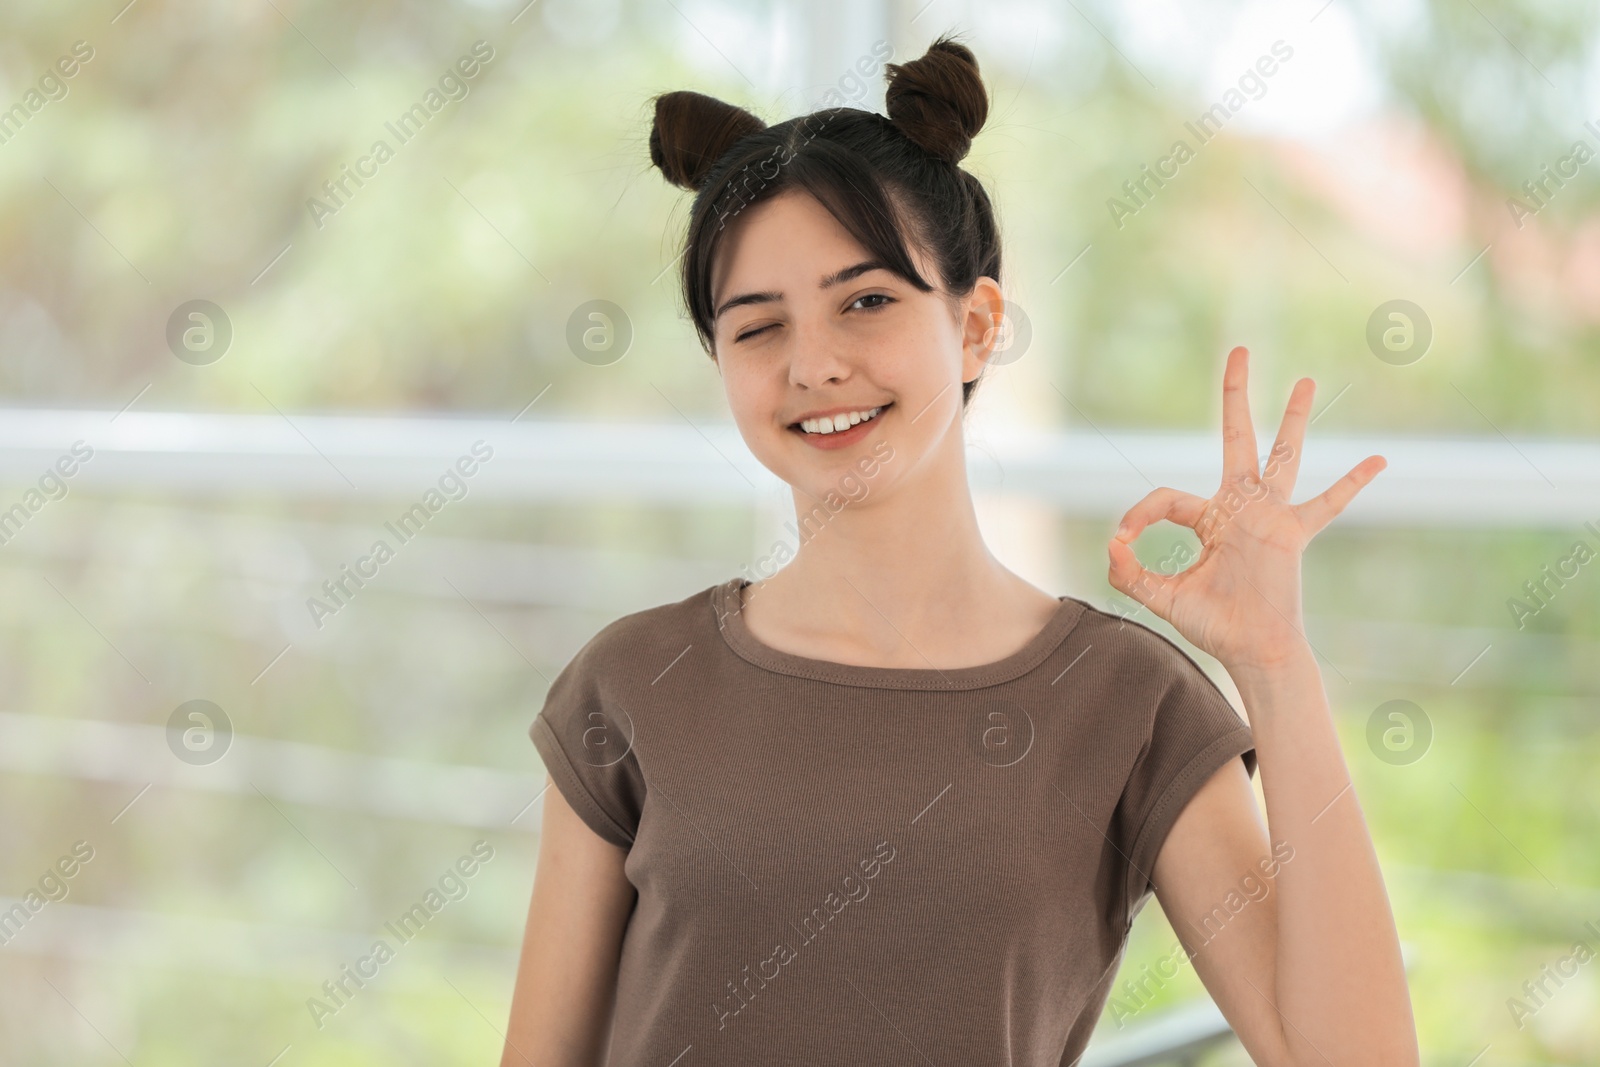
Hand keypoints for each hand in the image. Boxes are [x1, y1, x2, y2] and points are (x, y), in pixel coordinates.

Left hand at [1106, 346, 1385, 670]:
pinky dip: (1351, 484)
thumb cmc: (1212, 625)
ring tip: (1305, 380)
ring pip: (1284, 455)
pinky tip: (1377, 461)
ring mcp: (1270, 516)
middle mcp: (1240, 508)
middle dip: (1235, 396)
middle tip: (1238, 351)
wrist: (1251, 651)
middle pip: (1237, 438)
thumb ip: (1130, 572)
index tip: (1122, 537)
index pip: (1167, 497)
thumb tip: (1111, 543)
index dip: (1139, 514)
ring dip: (1293, 418)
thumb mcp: (1162, 597)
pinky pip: (1326, 505)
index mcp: (1207, 519)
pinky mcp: (1292, 534)